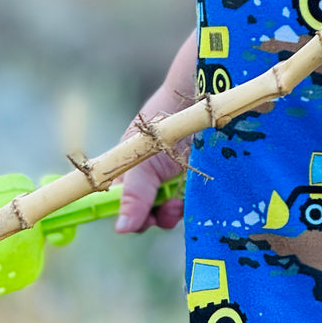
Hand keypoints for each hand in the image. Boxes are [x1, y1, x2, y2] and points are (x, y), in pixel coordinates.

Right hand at [114, 30, 197, 232]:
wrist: (200, 93)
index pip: (127, 203)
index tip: (143, 223)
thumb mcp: (143, 159)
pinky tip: (197, 193)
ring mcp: (178, 173)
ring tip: (182, 201)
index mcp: (133, 167)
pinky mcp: (201, 171)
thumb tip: (120, 229)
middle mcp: (155, 172)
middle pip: (152, 208)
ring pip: (174, 206)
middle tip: (170, 211)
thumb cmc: (164, 120)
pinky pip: (196, 197)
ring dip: (177, 210)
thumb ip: (133, 194)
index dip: (133, 216)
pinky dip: (195, 200)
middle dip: (159, 215)